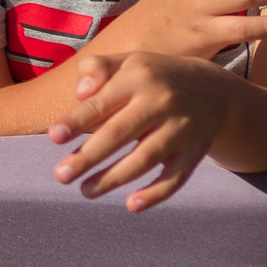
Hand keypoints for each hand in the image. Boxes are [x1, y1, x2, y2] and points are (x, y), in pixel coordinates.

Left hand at [48, 51, 240, 210]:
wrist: (213, 90)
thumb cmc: (153, 77)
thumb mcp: (128, 62)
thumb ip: (97, 68)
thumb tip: (79, 93)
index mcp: (138, 77)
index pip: (101, 102)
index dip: (77, 121)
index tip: (54, 137)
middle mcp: (161, 102)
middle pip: (119, 133)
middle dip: (88, 157)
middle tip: (61, 175)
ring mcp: (181, 129)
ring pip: (144, 158)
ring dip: (113, 178)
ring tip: (85, 191)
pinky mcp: (195, 152)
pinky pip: (175, 177)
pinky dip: (155, 193)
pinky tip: (131, 205)